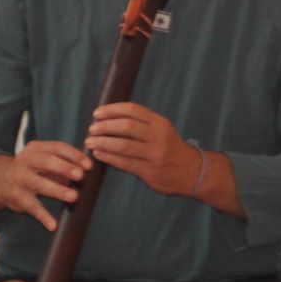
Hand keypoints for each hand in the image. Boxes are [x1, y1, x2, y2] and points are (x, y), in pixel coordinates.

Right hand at [0, 141, 92, 231]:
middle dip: (64, 168)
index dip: (73, 155)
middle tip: (81, 176)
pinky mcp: (17, 197)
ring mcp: (20, 179)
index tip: (88, 164)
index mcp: (35, 149)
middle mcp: (25, 161)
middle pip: (46, 161)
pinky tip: (53, 225)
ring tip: (73, 197)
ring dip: (57, 190)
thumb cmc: (31, 168)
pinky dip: (43, 217)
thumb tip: (90, 165)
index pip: (56, 147)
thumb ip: (63, 160)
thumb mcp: (42, 158)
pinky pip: (31, 207)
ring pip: (39, 184)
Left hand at [84, 102, 202, 195]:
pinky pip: (125, 163)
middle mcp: (158, 136)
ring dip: (103, 143)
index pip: (133, 110)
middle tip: (92, 129)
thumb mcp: (161, 130)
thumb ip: (141, 123)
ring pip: (124, 146)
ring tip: (90, 142)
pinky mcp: (149, 171)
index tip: (97, 113)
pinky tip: (98, 154)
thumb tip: (109, 118)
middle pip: (127, 127)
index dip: (112, 110)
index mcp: (159, 122)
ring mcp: (154, 154)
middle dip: (105, 126)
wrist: (191, 171)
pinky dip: (109, 157)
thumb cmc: (170, 148)